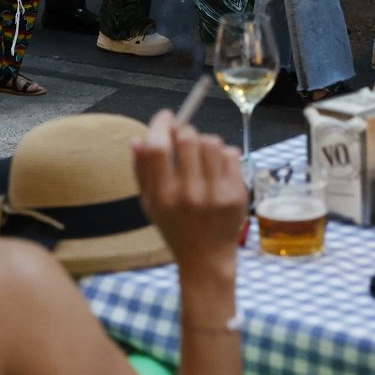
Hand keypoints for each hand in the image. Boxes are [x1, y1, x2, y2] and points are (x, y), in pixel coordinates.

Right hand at [132, 110, 247, 271]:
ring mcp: (216, 194)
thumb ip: (141, 170)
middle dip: (183, 130)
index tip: (165, 117)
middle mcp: (190, 194)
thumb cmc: (175, 227)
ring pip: (212, 142)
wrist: (206, 258)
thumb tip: (138, 138)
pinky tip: (215, 168)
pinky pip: (231, 154)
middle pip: (188, 138)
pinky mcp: (237, 194)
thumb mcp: (149, 203)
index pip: (159, 147)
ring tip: (199, 155)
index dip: (160, 124)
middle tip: (182, 136)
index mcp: (164, 195)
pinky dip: (222, 154)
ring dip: (204, 141)